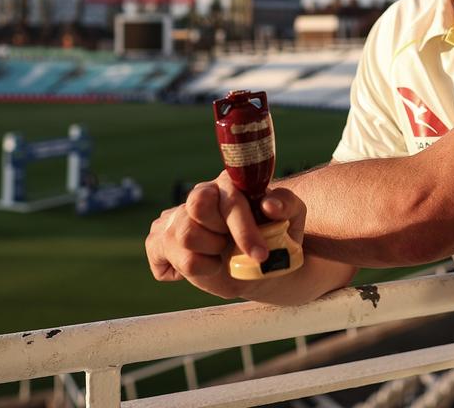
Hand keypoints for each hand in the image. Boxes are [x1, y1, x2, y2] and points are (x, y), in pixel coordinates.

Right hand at [145, 171, 305, 298]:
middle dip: (219, 239)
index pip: (226, 201)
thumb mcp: (293, 217)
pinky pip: (161, 263)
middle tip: (232, 245)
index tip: (260, 255)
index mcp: (229, 183)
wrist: (262, 261)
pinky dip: (183, 270)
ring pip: (182, 238)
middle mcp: (199, 194)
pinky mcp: (160, 243)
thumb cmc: (276, 233)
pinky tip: (202, 262)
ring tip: (220, 252)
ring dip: (208, 255)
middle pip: (194, 213)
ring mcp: (175, 218)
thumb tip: (269, 204)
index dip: (242, 230)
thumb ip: (287, 204)